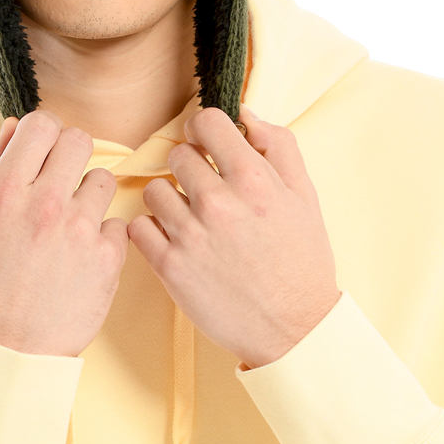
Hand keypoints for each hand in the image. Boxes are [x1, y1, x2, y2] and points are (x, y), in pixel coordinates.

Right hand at [0, 111, 129, 357]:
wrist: (9, 348)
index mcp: (4, 192)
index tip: (42, 153)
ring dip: (90, 195)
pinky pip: (117, 221)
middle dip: (70, 155)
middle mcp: (43, 204)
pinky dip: (103, 235)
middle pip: (79, 139)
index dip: (43, 134)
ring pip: (104, 178)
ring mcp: (79, 230)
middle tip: (61, 181)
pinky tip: (83, 254)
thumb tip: (16, 125)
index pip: (40, 124)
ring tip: (71, 223)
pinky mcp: (108, 258)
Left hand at [127, 106, 339, 369]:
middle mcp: (218, 203)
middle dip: (191, 167)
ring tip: (191, 217)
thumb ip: (278, 145)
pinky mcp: (170, 267)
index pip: (206, 122)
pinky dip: (152, 230)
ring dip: (170, 199)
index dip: (205, 130)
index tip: (209, 145)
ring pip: (154, 190)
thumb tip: (245, 114)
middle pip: (177, 155)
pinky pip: (138, 226)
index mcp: (253, 180)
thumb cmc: (302, 261)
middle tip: (206, 188)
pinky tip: (175, 238)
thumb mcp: (304, 195)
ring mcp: (190, 236)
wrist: (294, 330)